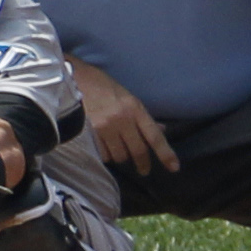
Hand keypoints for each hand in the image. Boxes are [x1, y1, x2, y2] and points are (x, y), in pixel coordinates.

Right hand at [68, 56, 178, 174]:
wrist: (76, 80)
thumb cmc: (104, 87)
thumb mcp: (128, 98)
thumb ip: (143, 117)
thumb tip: (161, 131)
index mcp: (135, 108)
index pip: (155, 136)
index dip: (166, 153)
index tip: (174, 167)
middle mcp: (123, 118)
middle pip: (138, 150)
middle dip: (143, 163)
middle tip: (144, 170)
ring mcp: (106, 126)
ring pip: (120, 155)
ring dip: (122, 157)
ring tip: (119, 150)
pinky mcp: (90, 133)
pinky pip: (104, 154)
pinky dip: (107, 155)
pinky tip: (105, 148)